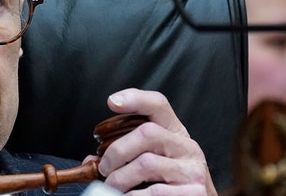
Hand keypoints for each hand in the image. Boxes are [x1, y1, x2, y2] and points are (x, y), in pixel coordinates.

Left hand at [96, 88, 217, 195]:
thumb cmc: (169, 185)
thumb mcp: (152, 163)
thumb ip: (126, 155)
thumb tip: (91, 161)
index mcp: (175, 133)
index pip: (158, 104)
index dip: (135, 98)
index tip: (112, 101)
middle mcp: (187, 147)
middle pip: (147, 132)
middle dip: (117, 151)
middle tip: (104, 168)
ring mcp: (192, 169)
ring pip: (146, 163)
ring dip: (120, 178)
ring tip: (113, 187)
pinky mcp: (194, 192)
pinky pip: (154, 191)